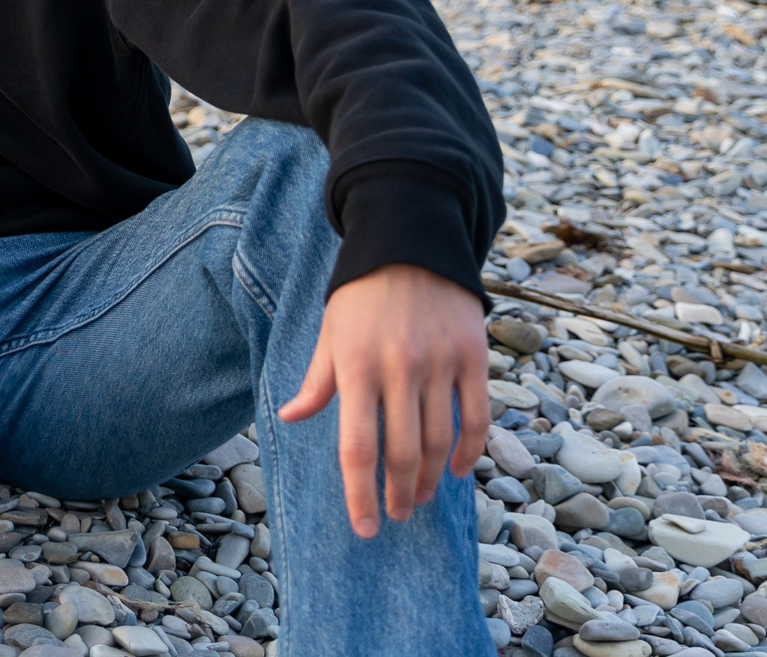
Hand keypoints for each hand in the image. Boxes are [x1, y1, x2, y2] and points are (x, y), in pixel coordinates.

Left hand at [275, 263, 488, 539]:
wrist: (409, 239)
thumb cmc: (361, 293)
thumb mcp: (330, 333)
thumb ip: (316, 382)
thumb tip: (289, 419)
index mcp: (355, 365)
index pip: (357, 447)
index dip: (360, 494)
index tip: (364, 528)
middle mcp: (398, 367)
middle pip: (401, 453)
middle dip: (397, 495)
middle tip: (395, 514)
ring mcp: (440, 362)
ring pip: (439, 441)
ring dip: (429, 478)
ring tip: (418, 496)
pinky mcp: (473, 355)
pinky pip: (476, 416)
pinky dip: (469, 450)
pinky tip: (456, 469)